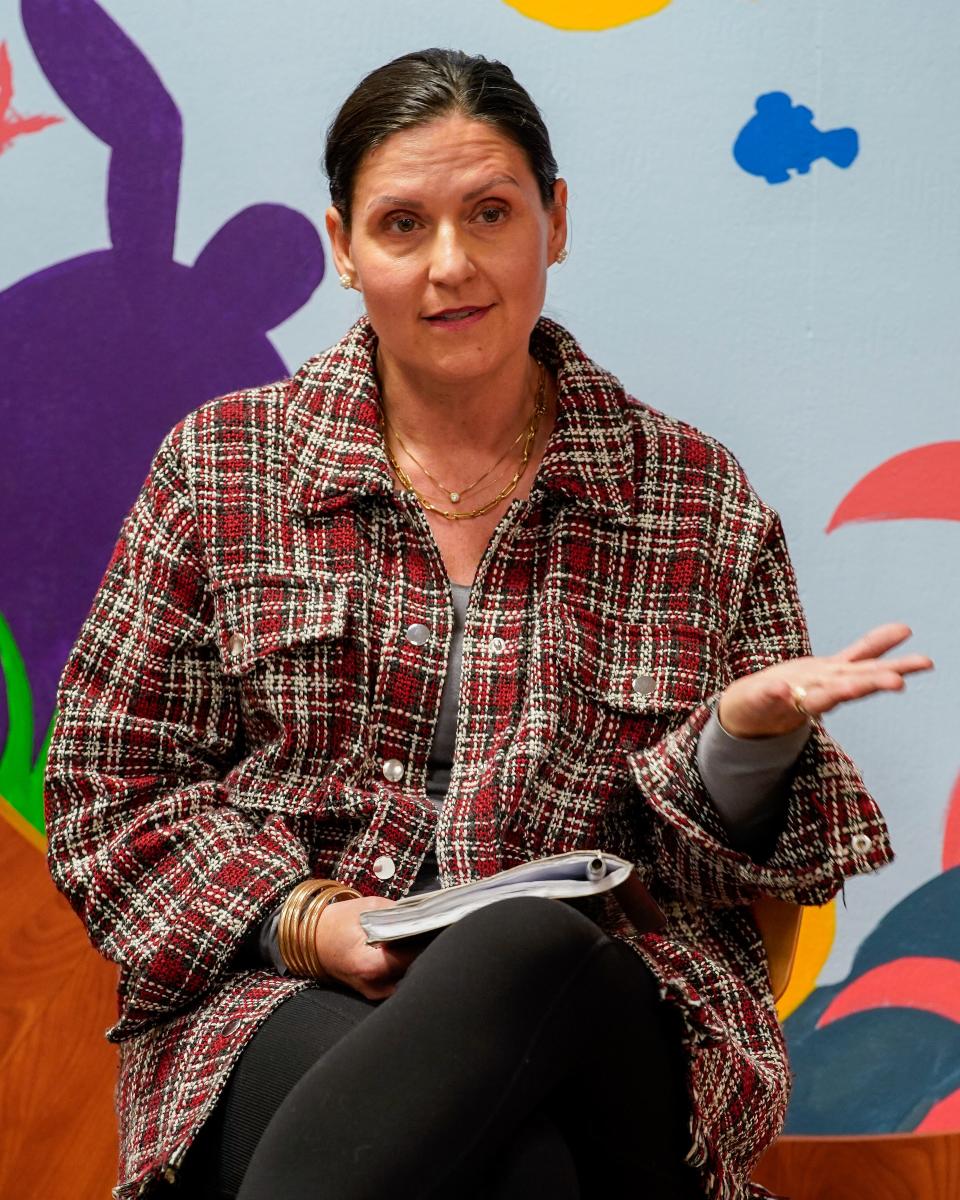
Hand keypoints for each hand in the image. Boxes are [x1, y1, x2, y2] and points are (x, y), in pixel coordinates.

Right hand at [312, 895, 419, 999]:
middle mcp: (373, 985)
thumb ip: (398, 914)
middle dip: (421, 948)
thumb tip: (423, 916)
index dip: (426, 939)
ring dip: (413, 957)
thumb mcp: (369, 907)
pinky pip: (397, 979)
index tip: (435, 926)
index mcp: (371, 965)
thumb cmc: (334, 922)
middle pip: (413, 968)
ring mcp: (373, 992)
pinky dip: (402, 965)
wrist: (309, 939)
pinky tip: (403, 948)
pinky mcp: (373, 992)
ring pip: (406, 975)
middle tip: (428, 929)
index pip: (414, 955)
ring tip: (415, 937)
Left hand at [717, 623, 933, 739]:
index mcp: (837, 678)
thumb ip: (869, 650)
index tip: (921, 656)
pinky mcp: (765, 700)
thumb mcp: (837, 667)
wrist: (751, 712)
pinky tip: (781, 690)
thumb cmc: (799, 689)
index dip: (893, 658)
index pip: (868, 665)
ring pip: (819, 697)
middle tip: (898, 682)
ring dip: (835, 694)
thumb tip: (906, 629)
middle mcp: (821, 688)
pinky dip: (776, 694)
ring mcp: (795, 696)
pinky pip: (769, 696)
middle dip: (873, 684)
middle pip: (852, 685)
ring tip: (850, 688)